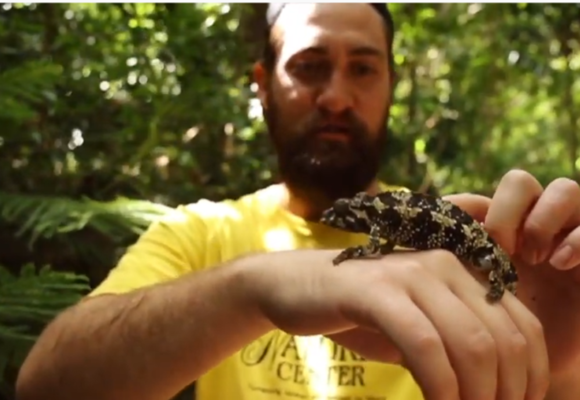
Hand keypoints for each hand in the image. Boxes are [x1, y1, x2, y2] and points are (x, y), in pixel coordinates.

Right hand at [247, 248, 548, 399]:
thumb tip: (495, 393)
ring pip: (471, 344)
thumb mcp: (417, 329)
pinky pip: (425, 345)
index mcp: (462, 271)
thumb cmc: (356, 314)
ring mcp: (410, 274)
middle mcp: (444, 264)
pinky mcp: (377, 291)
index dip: (530, 378)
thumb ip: (456, 349)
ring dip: (475, 397)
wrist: (290, 287)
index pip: (522, 327)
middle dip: (506, 394)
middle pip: (504, 340)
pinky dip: (440, 386)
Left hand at [452, 170, 579, 377]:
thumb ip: (441, 259)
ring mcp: (565, 237)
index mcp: (495, 230)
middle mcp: (531, 225)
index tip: (456, 238)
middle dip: (507, 209)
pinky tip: (560, 264)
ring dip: (544, 217)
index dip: (467, 207)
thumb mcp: (464, 292)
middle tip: (498, 247)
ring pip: (565, 189)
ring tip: (533, 257)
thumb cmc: (494, 331)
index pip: (478, 195)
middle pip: (520, 181)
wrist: (532, 368)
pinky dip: (577, 238)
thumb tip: (414, 225)